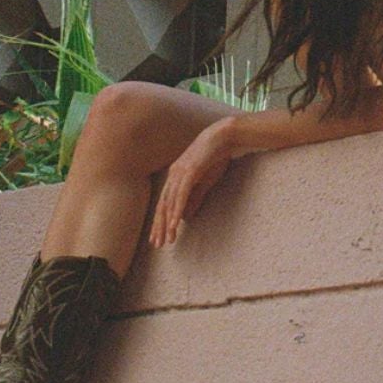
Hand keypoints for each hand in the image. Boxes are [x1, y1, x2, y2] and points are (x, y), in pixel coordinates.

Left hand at [150, 121, 236, 247]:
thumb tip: (186, 216)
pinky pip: (181, 195)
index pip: (164, 203)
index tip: (159, 237)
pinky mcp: (189, 172)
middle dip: (159, 226)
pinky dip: (177, 210)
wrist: (224, 137)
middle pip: (162, 205)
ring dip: (168, 222)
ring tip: (167, 238)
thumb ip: (194, 198)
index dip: (160, 221)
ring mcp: (180, 173)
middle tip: (157, 244)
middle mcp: (173, 175)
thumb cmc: (215, 158)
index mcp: (175, 177)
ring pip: (170, 203)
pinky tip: (175, 223)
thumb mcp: (204, 182)